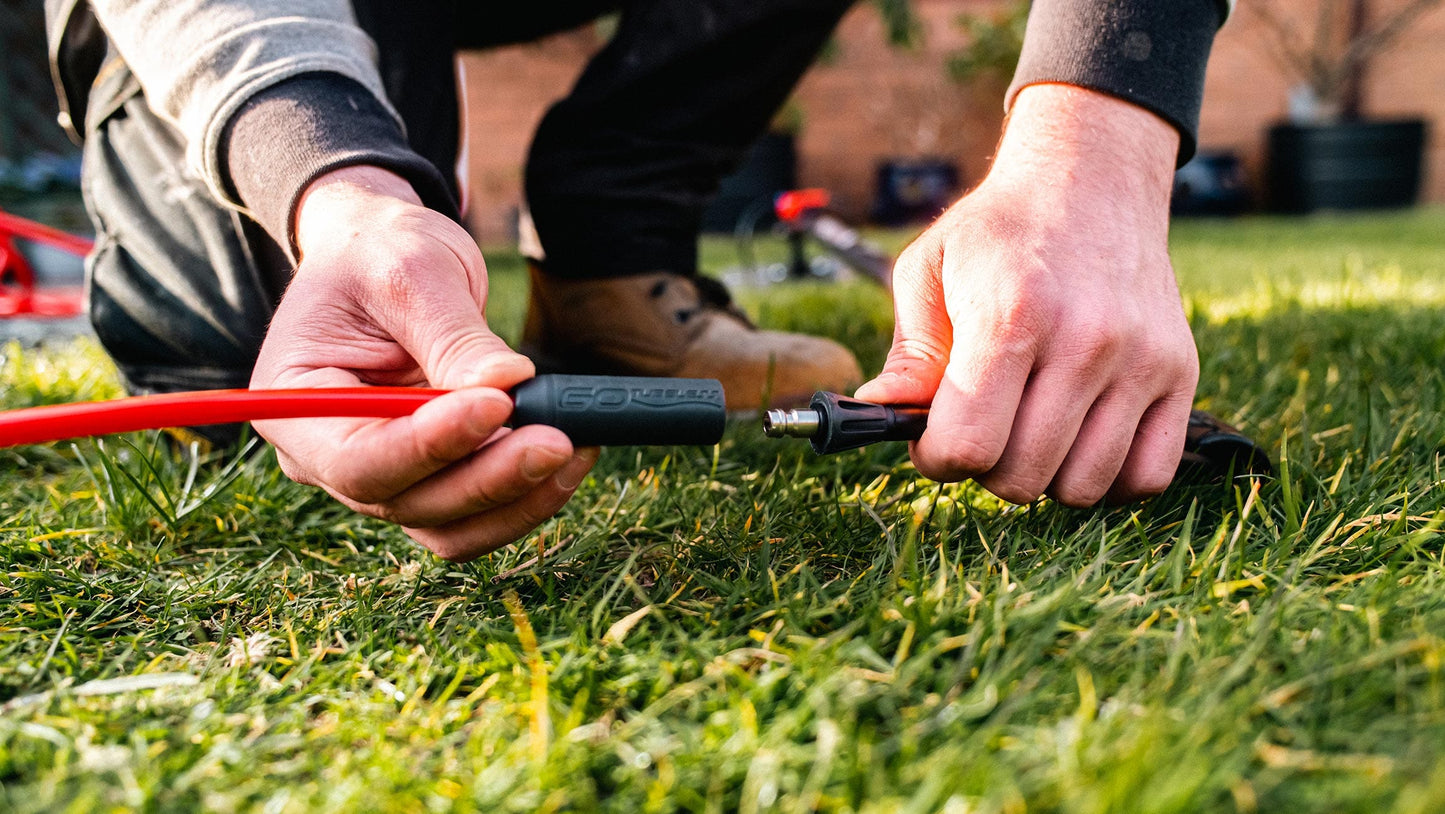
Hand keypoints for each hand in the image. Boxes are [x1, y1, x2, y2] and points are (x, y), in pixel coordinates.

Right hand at [250, 166, 596, 559]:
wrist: (386, 257)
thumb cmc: (381, 254)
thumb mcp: (410, 272)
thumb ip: (453, 334)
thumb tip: (508, 387)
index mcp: (294, 402)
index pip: (355, 456)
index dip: (428, 445)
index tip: (496, 406)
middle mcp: (327, 456)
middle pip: (407, 500)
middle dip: (488, 477)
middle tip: (557, 438)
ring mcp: (382, 475)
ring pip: (449, 523)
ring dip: (518, 497)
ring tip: (575, 443)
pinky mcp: (430, 480)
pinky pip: (477, 514)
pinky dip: (527, 496)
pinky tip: (571, 454)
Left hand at [855, 85, 1198, 505]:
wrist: (1091, 180)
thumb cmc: (998, 234)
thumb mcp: (929, 271)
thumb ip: (909, 354)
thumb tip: (879, 414)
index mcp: (1011, 316)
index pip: (969, 445)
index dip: (937, 458)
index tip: (934, 438)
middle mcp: (1085, 341)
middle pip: (1022, 477)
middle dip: (987, 468)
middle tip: (983, 427)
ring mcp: (1141, 360)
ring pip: (1083, 488)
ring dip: (1046, 476)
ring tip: (1031, 428)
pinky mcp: (1181, 373)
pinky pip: (1147, 476)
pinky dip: (1108, 478)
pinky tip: (1080, 440)